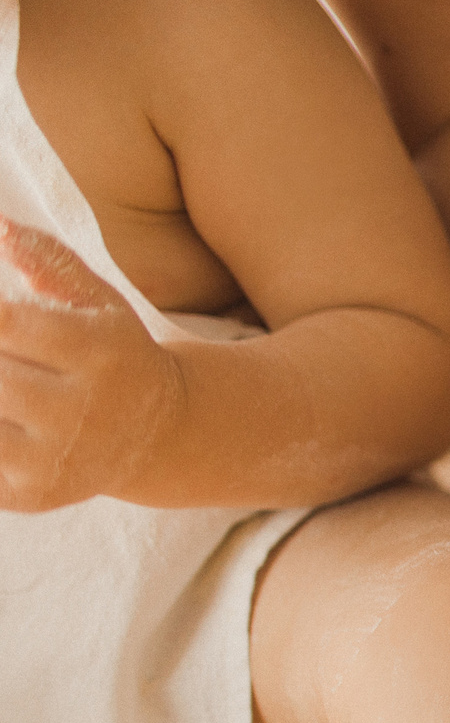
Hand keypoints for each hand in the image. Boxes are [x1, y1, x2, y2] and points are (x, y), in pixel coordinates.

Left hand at [0, 223, 181, 512]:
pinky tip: (5, 417)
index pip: (4, 324)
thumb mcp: (99, 302)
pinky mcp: (34, 495)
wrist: (161, 437)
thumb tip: (0, 226)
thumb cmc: (114, 354)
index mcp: (97, 351)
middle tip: (10, 357)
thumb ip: (49, 261)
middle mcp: (82, 410)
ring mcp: (57, 459)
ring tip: (11, 381)